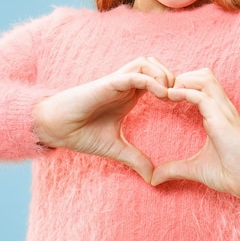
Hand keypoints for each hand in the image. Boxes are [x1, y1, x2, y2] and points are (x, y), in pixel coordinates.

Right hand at [33, 57, 173, 181]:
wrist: (56, 129)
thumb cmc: (81, 134)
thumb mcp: (116, 149)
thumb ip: (136, 158)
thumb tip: (153, 178)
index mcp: (129, 95)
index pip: (157, 79)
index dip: (173, 88)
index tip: (183, 106)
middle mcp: (124, 84)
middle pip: (156, 65)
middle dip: (172, 77)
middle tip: (180, 98)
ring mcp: (116, 81)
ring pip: (146, 62)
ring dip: (162, 74)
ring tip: (170, 96)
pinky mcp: (108, 83)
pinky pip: (135, 74)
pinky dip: (151, 80)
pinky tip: (161, 95)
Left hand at [151, 68, 239, 200]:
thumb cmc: (229, 173)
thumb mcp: (195, 169)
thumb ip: (174, 169)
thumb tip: (154, 178)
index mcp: (218, 114)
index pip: (202, 85)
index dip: (182, 86)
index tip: (164, 98)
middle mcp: (222, 107)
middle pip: (203, 75)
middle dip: (181, 78)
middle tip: (164, 93)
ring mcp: (223, 111)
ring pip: (204, 78)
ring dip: (183, 82)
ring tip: (167, 94)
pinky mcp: (222, 118)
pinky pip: (202, 96)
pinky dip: (184, 93)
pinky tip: (170, 98)